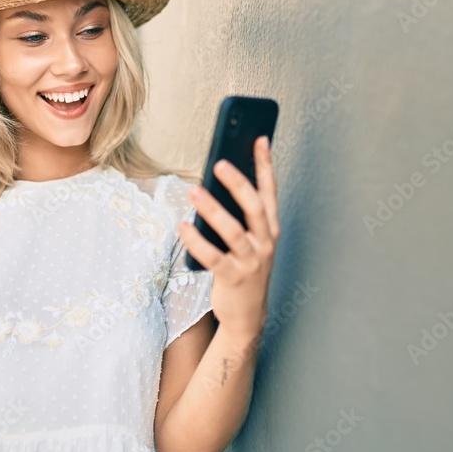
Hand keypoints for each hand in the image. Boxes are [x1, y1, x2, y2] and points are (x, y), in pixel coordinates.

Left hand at [178, 136, 280, 338]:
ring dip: (212, 209)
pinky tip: (182, 226)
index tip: (260, 138)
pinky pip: (213, 257)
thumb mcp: (247, 238)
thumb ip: (238, 213)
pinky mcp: (233, 278)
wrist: (247, 314)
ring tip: (194, 191)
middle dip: (238, 183)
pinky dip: (196, 241)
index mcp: (270, 228)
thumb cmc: (243, 266)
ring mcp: (251, 261)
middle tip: (219, 163)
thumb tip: (216, 179)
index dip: (265, 164)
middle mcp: (265, 242)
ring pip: (232, 231)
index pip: (269, 190)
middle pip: (253, 206)